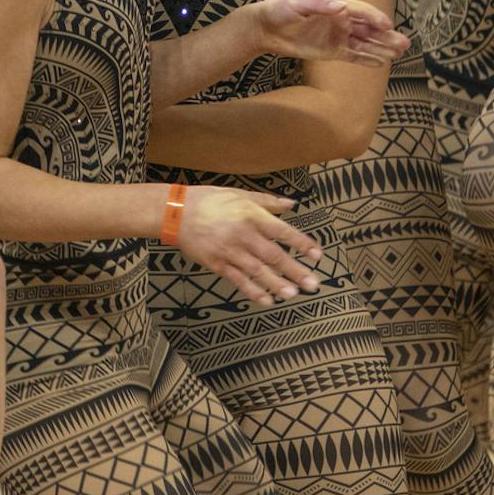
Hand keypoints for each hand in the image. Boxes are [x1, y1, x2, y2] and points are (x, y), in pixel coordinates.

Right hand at [177, 185, 321, 305]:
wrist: (176, 212)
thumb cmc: (210, 200)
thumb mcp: (240, 194)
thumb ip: (267, 201)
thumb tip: (292, 204)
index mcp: (251, 215)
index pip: (282, 231)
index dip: (301, 243)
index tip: (317, 255)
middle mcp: (243, 234)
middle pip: (273, 255)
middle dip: (295, 270)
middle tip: (313, 284)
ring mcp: (229, 251)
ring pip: (257, 271)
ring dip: (277, 284)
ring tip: (293, 295)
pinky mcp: (217, 264)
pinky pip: (238, 280)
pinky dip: (253, 291)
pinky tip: (267, 300)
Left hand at [248, 0, 407, 67]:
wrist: (266, 27)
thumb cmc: (280, 10)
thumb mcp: (296, 4)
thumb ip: (319, 4)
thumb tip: (341, 5)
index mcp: (335, 5)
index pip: (361, 11)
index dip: (374, 18)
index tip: (387, 25)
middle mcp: (341, 20)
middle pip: (369, 29)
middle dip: (386, 36)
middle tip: (404, 43)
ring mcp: (338, 36)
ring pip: (365, 43)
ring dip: (382, 48)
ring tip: (399, 53)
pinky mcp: (332, 51)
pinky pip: (354, 55)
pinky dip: (367, 59)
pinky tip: (382, 62)